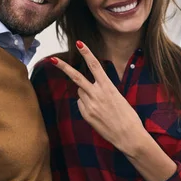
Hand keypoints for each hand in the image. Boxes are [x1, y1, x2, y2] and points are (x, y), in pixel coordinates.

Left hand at [50, 41, 146, 156]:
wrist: (128, 136)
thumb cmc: (127, 116)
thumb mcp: (117, 97)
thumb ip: (102, 90)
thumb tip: (85, 89)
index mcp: (108, 87)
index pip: (95, 66)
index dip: (87, 53)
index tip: (79, 44)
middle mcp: (97, 94)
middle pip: (76, 77)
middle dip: (63, 67)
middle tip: (52, 59)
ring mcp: (90, 105)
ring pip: (80, 92)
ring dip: (85, 93)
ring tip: (100, 104)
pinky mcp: (86, 114)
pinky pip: (81, 104)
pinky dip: (85, 105)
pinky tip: (97, 113)